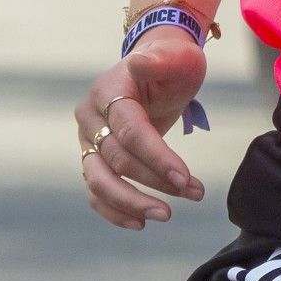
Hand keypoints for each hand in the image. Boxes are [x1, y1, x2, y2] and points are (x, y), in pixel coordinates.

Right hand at [74, 31, 207, 229]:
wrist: (157, 69)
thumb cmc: (171, 64)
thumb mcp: (177, 57)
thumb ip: (161, 59)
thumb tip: (141, 63)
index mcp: (108, 92)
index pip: (130, 131)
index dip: (157, 157)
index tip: (185, 177)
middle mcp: (90, 118)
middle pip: (116, 159)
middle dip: (154, 181)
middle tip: (193, 194)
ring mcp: (87, 140)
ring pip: (99, 181)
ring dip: (131, 203)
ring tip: (165, 214)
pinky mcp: (93, 159)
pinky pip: (96, 192)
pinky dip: (115, 211)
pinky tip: (140, 223)